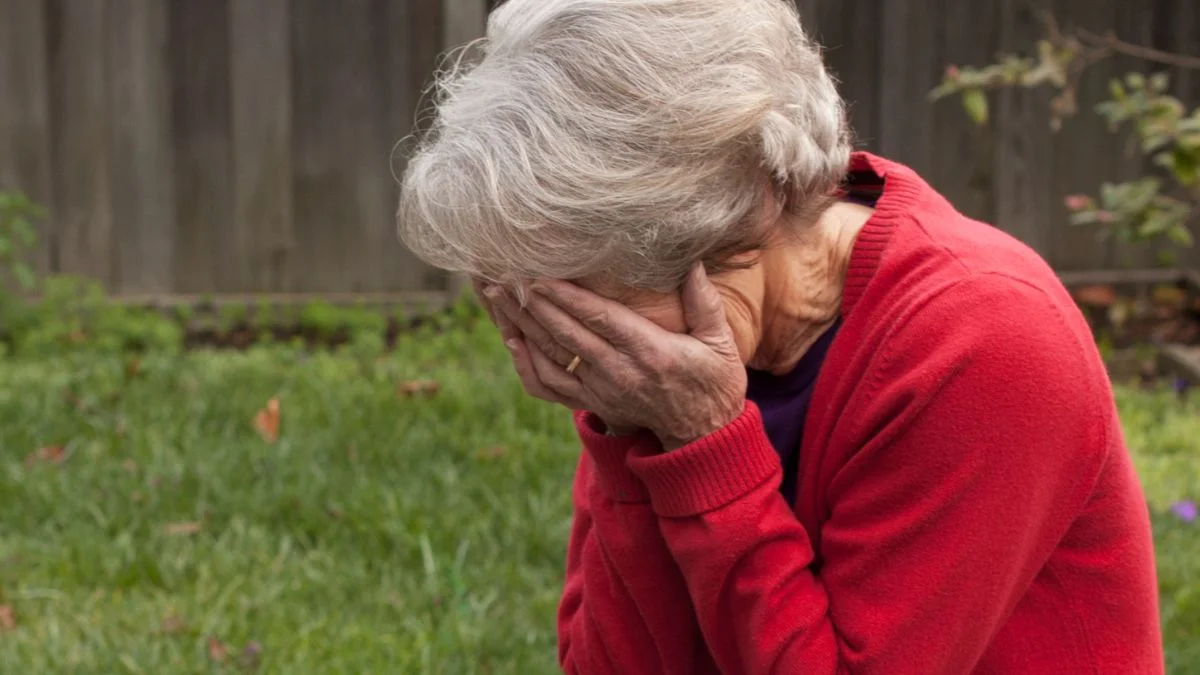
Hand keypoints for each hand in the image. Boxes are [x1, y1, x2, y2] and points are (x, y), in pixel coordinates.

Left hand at [484, 264, 746, 449]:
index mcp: (650, 351)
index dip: (566, 297)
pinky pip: (552, 386)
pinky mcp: (594, 403)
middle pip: (568, 333)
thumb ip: (704, 301)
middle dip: (534, 303)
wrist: (703, 437)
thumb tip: (692, 262)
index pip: (599, 318)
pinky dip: (528, 365)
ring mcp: (603, 390)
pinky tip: (513, 342)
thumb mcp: (720, 342)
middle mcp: (620, 372)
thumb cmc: (714, 382)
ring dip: (523, 327)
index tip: (540, 275)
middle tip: (505, 276)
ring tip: (499, 299)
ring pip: (553, 356)